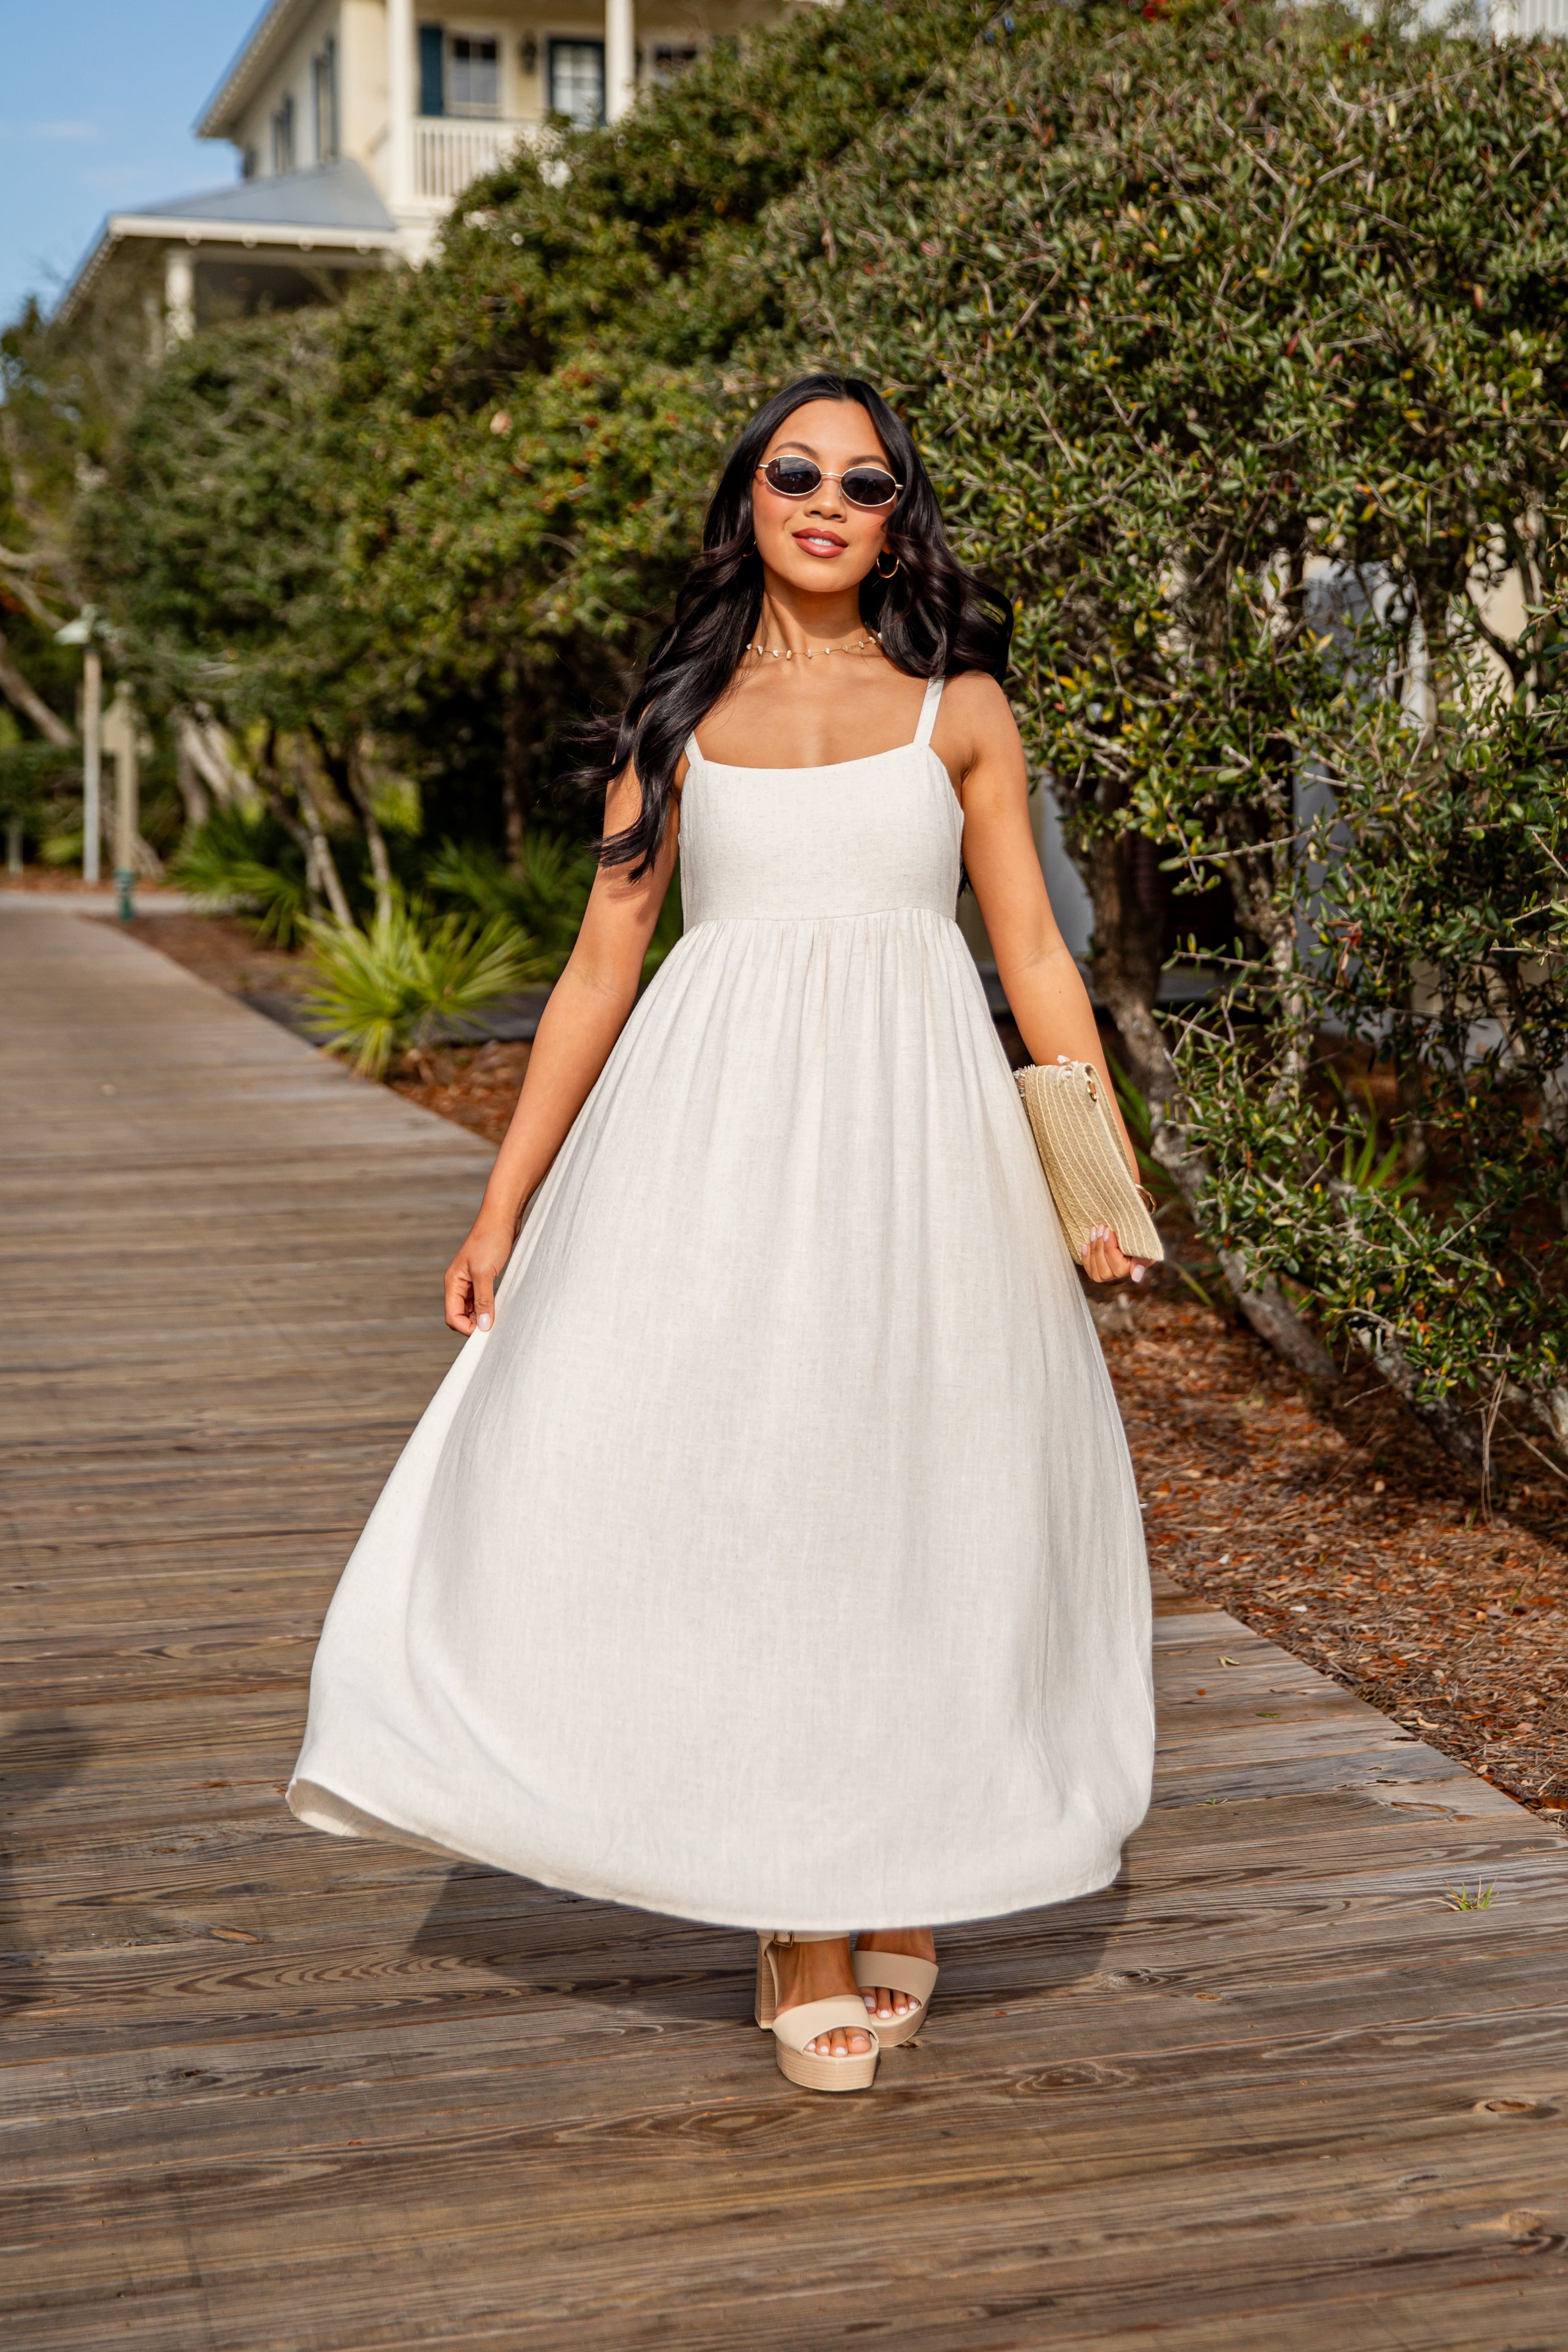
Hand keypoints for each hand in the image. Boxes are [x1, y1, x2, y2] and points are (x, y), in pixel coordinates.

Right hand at [445, 1220, 513, 1334]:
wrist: (502, 1217)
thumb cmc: (491, 1240)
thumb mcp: (485, 1272)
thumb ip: (483, 1300)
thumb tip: (483, 1326)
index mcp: (453, 1282)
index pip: (452, 1316)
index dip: (466, 1327)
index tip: (485, 1330)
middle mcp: (458, 1283)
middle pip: (459, 1314)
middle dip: (473, 1324)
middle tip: (493, 1327)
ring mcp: (470, 1280)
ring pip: (471, 1308)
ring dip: (482, 1316)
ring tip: (498, 1318)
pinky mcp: (483, 1277)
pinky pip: (481, 1299)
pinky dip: (488, 1306)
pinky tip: (500, 1307)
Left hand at [1081, 1224, 1152, 1286]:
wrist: (1134, 1230)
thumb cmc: (1142, 1237)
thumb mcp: (1146, 1246)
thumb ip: (1142, 1260)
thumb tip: (1136, 1277)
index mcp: (1132, 1270)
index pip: (1118, 1266)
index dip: (1110, 1248)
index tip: (1109, 1231)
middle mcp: (1119, 1275)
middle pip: (1105, 1271)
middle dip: (1100, 1247)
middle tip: (1101, 1228)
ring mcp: (1108, 1273)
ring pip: (1096, 1271)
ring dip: (1093, 1250)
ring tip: (1095, 1231)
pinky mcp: (1098, 1268)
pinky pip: (1090, 1270)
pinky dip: (1085, 1258)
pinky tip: (1085, 1245)